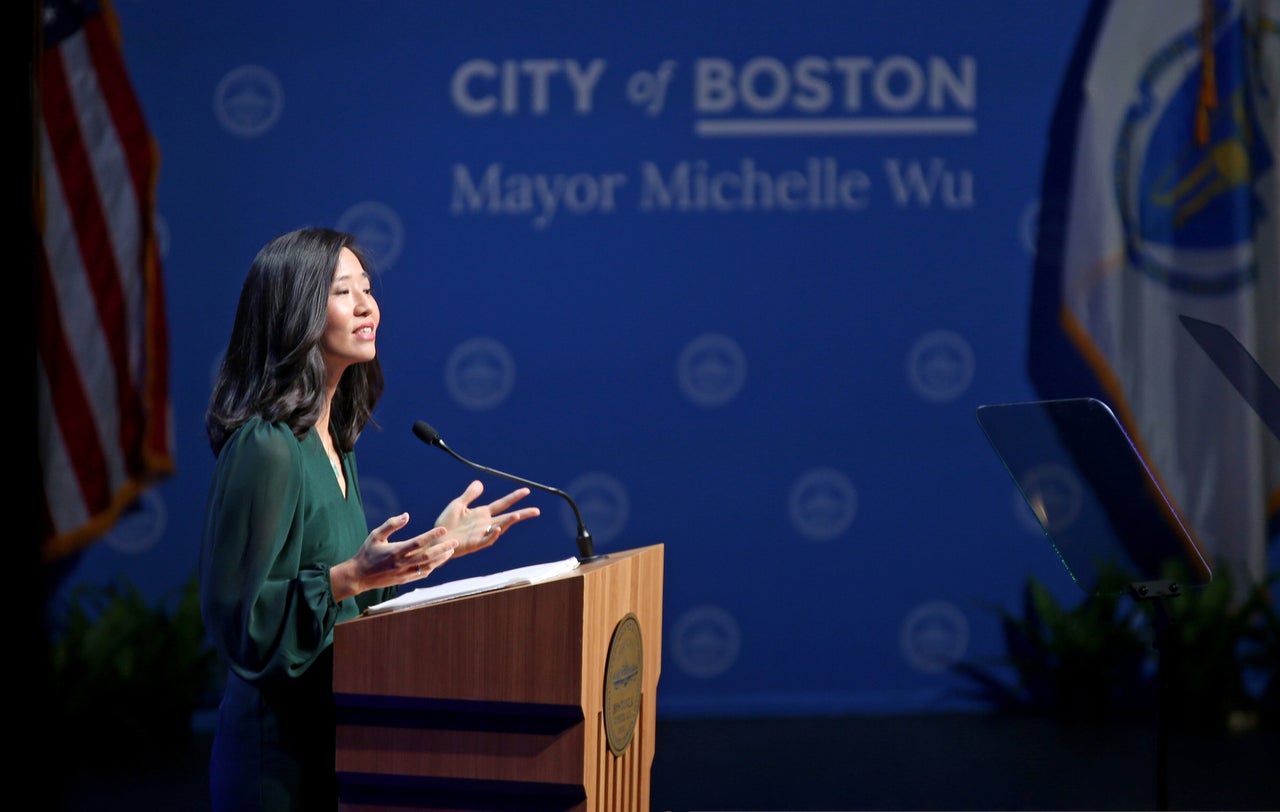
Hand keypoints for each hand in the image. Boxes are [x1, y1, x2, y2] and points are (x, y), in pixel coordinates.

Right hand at [329, 513, 458, 600]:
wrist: (358, 576)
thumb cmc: (367, 553)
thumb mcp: (375, 535)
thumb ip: (391, 525)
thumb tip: (407, 515)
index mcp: (395, 551)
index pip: (418, 542)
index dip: (432, 535)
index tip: (443, 529)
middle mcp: (401, 563)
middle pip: (427, 556)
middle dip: (443, 549)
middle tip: (455, 542)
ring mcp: (403, 573)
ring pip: (427, 567)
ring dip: (440, 559)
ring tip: (450, 551)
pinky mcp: (404, 580)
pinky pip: (422, 574)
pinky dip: (432, 568)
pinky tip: (438, 561)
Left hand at [433, 480, 540, 556]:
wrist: (436, 539)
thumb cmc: (446, 523)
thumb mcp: (458, 504)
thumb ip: (469, 495)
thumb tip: (480, 483)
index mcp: (482, 513)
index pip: (502, 504)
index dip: (514, 497)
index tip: (526, 491)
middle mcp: (485, 524)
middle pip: (508, 517)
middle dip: (522, 514)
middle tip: (537, 511)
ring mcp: (481, 534)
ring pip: (500, 528)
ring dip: (508, 522)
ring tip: (517, 516)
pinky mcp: (474, 544)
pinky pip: (486, 540)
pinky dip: (492, 535)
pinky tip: (497, 528)